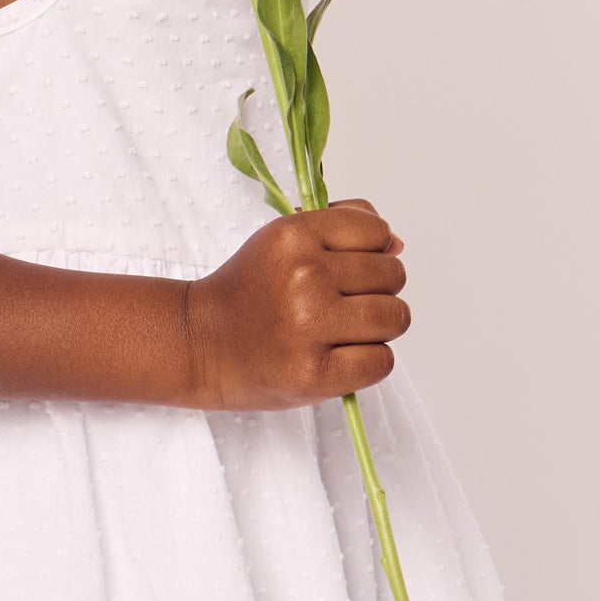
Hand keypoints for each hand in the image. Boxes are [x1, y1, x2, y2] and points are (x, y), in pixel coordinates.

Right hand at [181, 201, 409, 410]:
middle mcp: (304, 276)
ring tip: (343, 331)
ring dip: (378, 327)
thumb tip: (399, 245)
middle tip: (340, 304)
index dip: (371, 251)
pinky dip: (369, 362)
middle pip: (393, 276)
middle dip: (376, 290)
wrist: (200, 343)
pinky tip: (341, 356)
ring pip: (395, 318)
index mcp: (295, 235)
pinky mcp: (316, 374)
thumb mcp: (284, 239)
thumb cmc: (249, 291)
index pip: (377, 231)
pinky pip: (382, 361)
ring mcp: (310, 327)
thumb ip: (342, 227)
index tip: (347, 269)